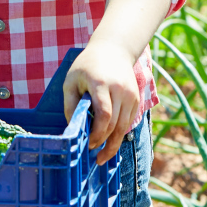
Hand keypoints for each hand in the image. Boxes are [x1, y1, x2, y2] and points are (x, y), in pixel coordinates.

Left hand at [63, 40, 140, 163]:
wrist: (113, 49)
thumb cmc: (87, 66)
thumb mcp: (71, 80)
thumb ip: (70, 104)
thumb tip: (74, 129)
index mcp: (101, 83)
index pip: (104, 115)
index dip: (97, 134)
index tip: (88, 144)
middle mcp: (120, 90)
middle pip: (115, 124)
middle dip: (104, 143)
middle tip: (93, 154)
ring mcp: (131, 94)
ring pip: (124, 127)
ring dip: (114, 144)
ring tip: (102, 156)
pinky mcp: (136, 99)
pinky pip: (128, 122)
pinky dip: (119, 134)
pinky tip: (110, 142)